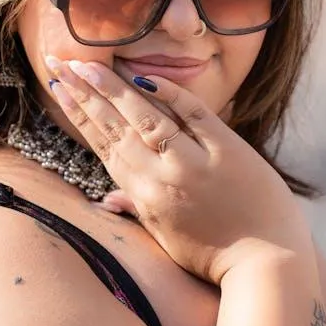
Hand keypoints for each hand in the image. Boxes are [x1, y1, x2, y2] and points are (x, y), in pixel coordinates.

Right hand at [46, 58, 312, 284]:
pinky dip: (171, 93)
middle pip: (116, 128)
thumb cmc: (217, 257)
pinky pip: (195, 114)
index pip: (104, 146)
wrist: (266, 266)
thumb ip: (138, 211)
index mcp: (145, 197)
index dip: (79, 114)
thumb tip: (106, 201)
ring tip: (87, 64)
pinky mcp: (229, 151)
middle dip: (84, 92)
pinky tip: (146, 75)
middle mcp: (163, 178)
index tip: (59, 86)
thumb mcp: (168, 239)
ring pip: (146, 119)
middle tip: (59, 60)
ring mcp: (195, 163)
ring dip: (114, 89)